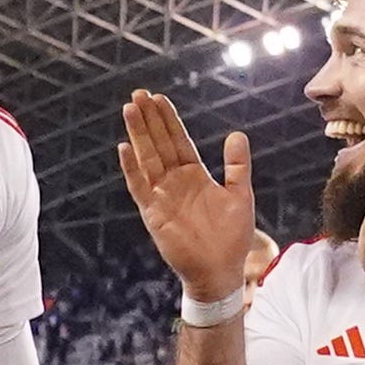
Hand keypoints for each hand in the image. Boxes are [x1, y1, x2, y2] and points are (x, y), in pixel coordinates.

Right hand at [117, 91, 266, 302]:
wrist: (220, 271)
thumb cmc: (231, 237)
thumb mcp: (240, 195)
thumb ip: (237, 166)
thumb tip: (236, 134)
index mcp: (194, 175)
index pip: (178, 140)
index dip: (168, 120)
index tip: (158, 98)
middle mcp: (175, 182)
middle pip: (158, 144)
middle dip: (149, 119)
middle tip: (138, 94)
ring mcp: (162, 196)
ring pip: (147, 158)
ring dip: (138, 135)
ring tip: (129, 110)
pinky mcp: (154, 214)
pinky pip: (140, 187)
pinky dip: (132, 169)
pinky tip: (125, 148)